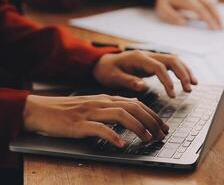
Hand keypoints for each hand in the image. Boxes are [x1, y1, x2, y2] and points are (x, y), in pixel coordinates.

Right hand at [23, 94, 169, 147]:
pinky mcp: (79, 124)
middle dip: (151, 121)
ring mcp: (90, 112)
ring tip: (148, 138)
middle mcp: (101, 103)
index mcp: (106, 98)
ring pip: (120, 115)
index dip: (152, 114)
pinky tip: (121, 144)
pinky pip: (99, 129)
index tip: (162, 126)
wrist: (41, 110)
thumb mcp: (94, 104)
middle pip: (133, 108)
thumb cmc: (69, 110)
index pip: (136, 103)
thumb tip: (133, 107)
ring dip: (138, 127)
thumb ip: (112, 106)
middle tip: (161, 134)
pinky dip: (112, 136)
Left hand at [93, 50, 197, 97]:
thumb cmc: (107, 71)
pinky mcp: (154, 62)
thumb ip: (127, 81)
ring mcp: (151, 57)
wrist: (102, 63)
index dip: (168, 81)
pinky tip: (187, 80)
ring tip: (193, 85)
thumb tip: (142, 86)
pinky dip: (181, 71)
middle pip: (171, 60)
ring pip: (174, 60)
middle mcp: (147, 55)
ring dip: (185, 71)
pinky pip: (171, 64)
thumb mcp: (113, 78)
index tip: (173, 94)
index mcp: (138, 58)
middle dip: (182, 74)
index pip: (159, 67)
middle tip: (189, 89)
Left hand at [155, 0, 221, 29]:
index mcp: (187, 0)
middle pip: (210, 5)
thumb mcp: (162, 9)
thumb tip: (183, 23)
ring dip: (217, 13)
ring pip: (211, 2)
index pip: (201, 10)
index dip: (209, 19)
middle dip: (217, 17)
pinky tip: (216, 15)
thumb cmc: (164, 0)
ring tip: (220, 24)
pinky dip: (214, 8)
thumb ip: (172, 16)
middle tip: (221, 28)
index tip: (214, 28)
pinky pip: (209, 1)